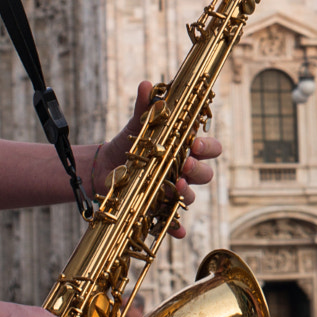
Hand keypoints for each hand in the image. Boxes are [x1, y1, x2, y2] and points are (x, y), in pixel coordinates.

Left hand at [91, 81, 223, 238]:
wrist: (106, 167)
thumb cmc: (131, 143)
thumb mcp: (138, 125)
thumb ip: (146, 107)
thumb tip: (146, 84)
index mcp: (186, 149)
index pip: (210, 149)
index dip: (209, 147)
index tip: (196, 144)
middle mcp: (184, 171)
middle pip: (205, 174)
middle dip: (198, 170)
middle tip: (183, 166)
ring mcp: (173, 191)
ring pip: (190, 196)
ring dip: (187, 194)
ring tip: (175, 188)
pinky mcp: (159, 208)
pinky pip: (172, 221)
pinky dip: (177, 228)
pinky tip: (178, 232)